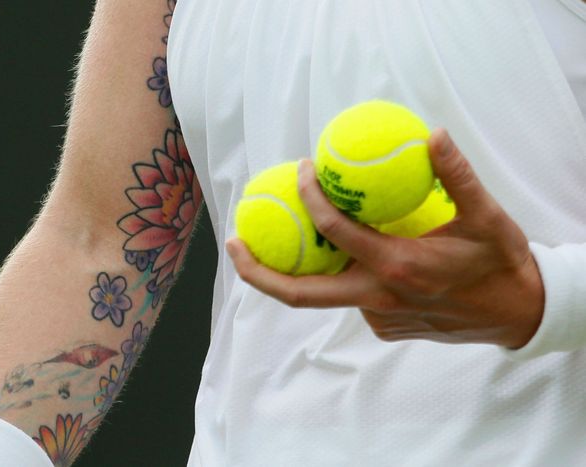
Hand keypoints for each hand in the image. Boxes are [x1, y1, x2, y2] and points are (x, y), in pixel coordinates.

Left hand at [226, 129, 544, 348]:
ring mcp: (378, 317)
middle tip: (232, 241)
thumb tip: (433, 134)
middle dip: (256, 270)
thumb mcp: (487, 216)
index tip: (300, 170)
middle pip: (299, 293)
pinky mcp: (383, 327)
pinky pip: (351, 297)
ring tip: (281, 233)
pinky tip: (347, 250)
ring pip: (326, 293)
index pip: (334, 230)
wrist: (518, 315)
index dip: (310, 196)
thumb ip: (457, 176)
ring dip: (301, 265)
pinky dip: (339, 273)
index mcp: (397, 267)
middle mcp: (378, 298)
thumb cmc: (501, 264)